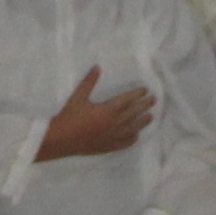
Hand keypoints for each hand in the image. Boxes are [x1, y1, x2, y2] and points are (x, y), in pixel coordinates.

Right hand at [35, 66, 155, 161]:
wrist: (61, 140)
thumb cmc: (68, 117)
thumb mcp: (77, 98)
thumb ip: (88, 82)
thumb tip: (97, 67)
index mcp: (107, 110)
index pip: (127, 100)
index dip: (137, 95)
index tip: (145, 90)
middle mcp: (113, 123)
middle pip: (133, 113)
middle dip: (145, 105)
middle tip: (154, 100)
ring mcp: (113, 136)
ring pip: (133, 128)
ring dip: (143, 121)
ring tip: (151, 116)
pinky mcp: (109, 146)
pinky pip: (125, 142)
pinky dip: (133, 137)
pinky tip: (136, 134)